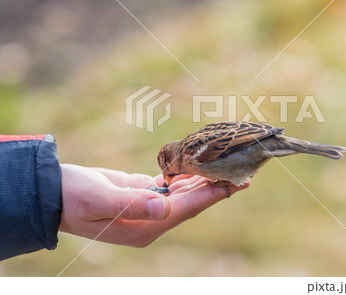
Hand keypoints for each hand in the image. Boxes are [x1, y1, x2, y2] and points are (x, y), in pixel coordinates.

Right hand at [59, 164, 248, 246]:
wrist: (56, 193)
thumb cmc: (75, 197)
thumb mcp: (101, 199)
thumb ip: (133, 203)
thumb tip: (164, 207)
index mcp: (146, 225)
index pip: (187, 208)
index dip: (213, 195)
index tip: (236, 183)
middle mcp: (152, 218)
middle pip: (193, 202)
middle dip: (217, 187)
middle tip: (243, 173)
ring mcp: (149, 207)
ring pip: (185, 193)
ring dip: (206, 181)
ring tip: (229, 169)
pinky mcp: (143, 193)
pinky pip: (172, 185)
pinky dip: (187, 175)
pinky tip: (200, 166)